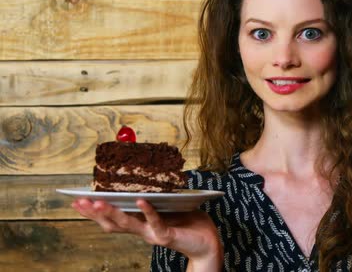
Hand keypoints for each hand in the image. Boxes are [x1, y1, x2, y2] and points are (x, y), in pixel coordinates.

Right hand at [72, 198, 221, 266]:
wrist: (208, 243)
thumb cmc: (188, 223)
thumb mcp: (168, 207)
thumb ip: (155, 196)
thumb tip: (145, 174)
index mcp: (140, 224)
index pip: (112, 218)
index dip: (94, 211)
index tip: (77, 200)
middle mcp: (142, 231)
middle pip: (112, 223)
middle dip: (94, 213)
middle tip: (79, 202)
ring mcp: (153, 234)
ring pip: (128, 225)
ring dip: (112, 213)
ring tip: (99, 203)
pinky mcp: (166, 235)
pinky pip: (155, 223)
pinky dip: (147, 212)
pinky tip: (140, 201)